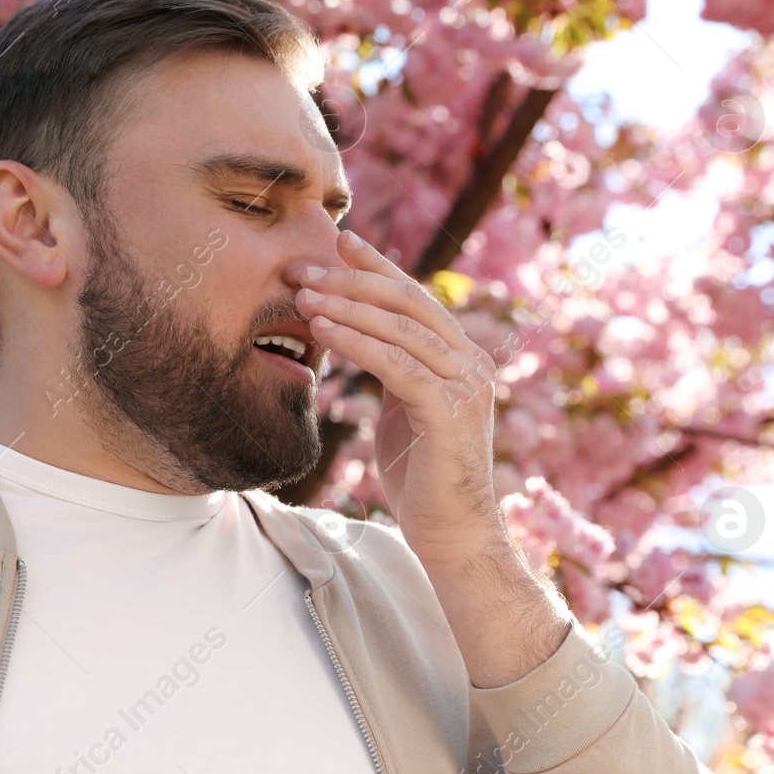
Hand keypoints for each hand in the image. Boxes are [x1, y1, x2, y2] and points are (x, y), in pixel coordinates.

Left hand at [294, 229, 505, 568]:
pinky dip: (357, 342)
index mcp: (461, 356)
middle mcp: (471, 363)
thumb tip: (356, 330)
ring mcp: (466, 386)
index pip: (415, 296)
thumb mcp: (404, 406)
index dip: (377, 265)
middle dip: (352, 279)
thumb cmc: (420, 474)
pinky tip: (322, 329)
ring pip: (402, 329)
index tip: (339, 239)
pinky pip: (397, 365)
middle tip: (302, 267)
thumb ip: (393, 366)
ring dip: (346, 306)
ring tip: (301, 294)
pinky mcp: (450, 413)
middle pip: (408, 301)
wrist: (451, 534)